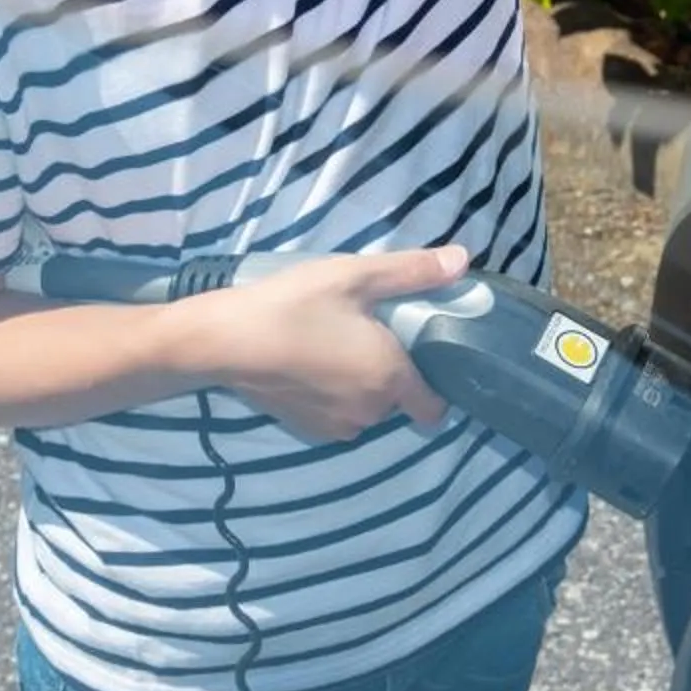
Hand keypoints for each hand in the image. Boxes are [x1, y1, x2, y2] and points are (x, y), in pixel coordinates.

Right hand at [194, 247, 463, 442]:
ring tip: (337, 343)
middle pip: (398, 400)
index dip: (437, 383)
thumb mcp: (356, 276)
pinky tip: (311, 361)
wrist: (224, 341)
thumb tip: (465, 261)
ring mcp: (336, 426)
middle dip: (392, 372)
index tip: (422, 352)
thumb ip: (413, 272)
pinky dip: (333, 394)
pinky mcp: (307, 429)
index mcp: (391, 380)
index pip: (435, 407)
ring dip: (361, 384)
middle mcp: (370, 413)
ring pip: (367, 407)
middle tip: (370, 331)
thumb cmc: (295, 305)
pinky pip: (338, 413)